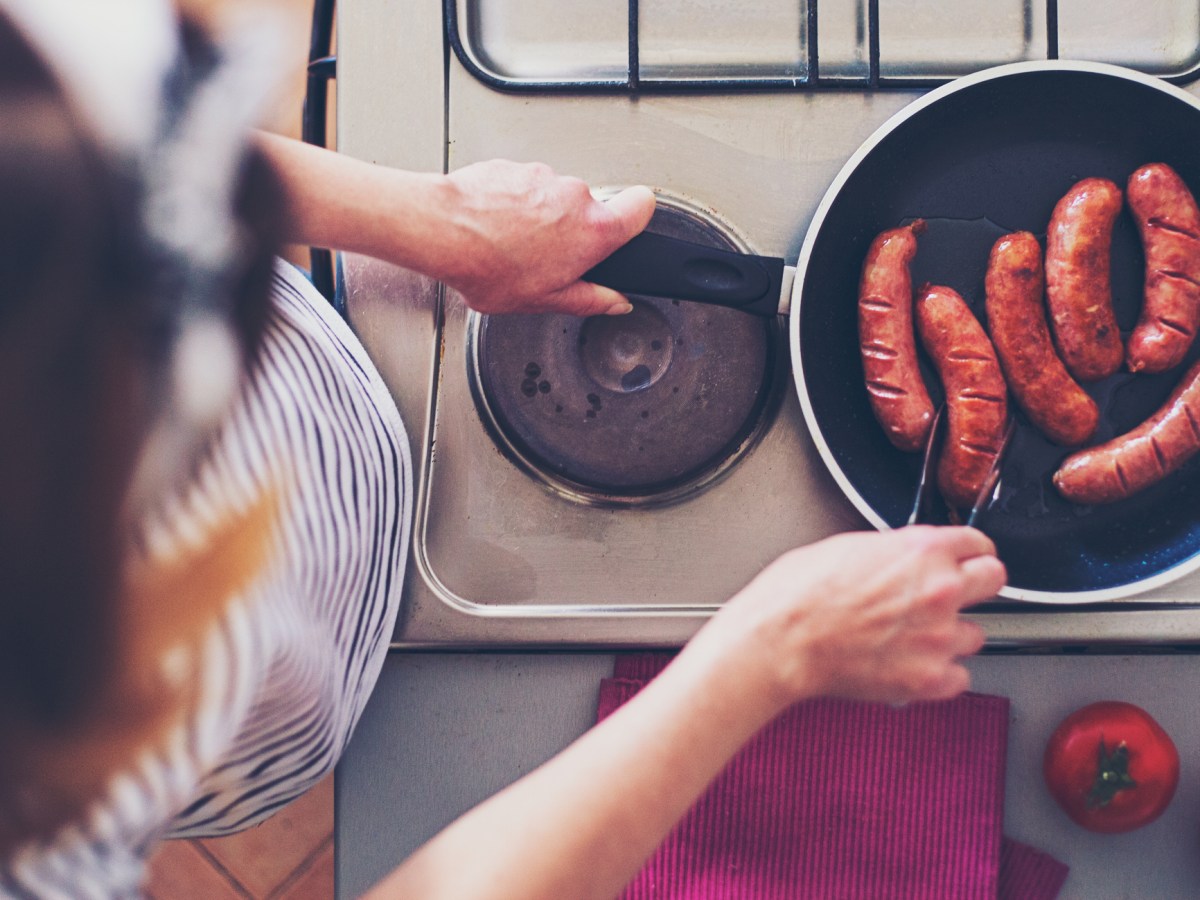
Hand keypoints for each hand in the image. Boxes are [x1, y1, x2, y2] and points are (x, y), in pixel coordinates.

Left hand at [433, 160, 655, 315]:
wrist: (442, 230)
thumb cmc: (489, 266)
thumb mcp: (545, 300)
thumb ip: (590, 299)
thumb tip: (615, 302)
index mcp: (593, 230)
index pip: (643, 206)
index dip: (639, 216)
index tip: (629, 226)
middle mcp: (575, 195)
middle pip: (590, 209)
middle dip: (572, 231)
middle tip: (547, 258)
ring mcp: (544, 176)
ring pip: (554, 198)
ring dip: (540, 218)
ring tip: (512, 245)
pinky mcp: (515, 166)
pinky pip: (524, 187)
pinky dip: (514, 204)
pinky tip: (495, 227)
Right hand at [690, 526, 1003, 710]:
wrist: (779, 641)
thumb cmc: (797, 594)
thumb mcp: (847, 547)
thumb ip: (893, 552)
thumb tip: (904, 559)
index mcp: (922, 550)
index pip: (978, 542)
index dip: (967, 550)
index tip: (965, 558)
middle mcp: (940, 590)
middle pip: (995, 579)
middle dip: (976, 584)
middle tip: (953, 593)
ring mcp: (939, 637)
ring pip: (976, 635)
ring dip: (951, 635)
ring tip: (913, 636)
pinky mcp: (929, 678)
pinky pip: (959, 677)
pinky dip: (939, 674)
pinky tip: (911, 664)